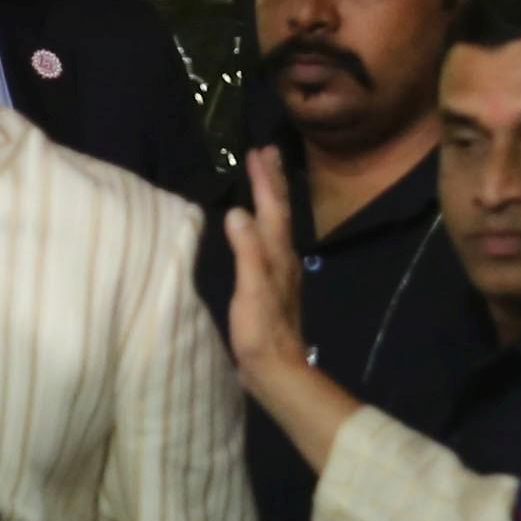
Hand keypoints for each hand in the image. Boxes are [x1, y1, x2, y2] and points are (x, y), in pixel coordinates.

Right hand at [224, 146, 305, 382]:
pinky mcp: (271, 283)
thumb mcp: (250, 289)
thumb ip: (247, 251)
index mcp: (277, 254)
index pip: (272, 208)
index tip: (257, 151)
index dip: (265, 180)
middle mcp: (283, 257)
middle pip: (280, 211)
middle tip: (267, 152)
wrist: (277, 369)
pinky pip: (269, 238)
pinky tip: (257, 225)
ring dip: (271, 197)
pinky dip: (264, 220)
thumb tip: (237, 211)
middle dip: (272, 180)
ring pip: (276, 223)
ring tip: (264, 177)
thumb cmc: (261, 331)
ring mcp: (279, 270)